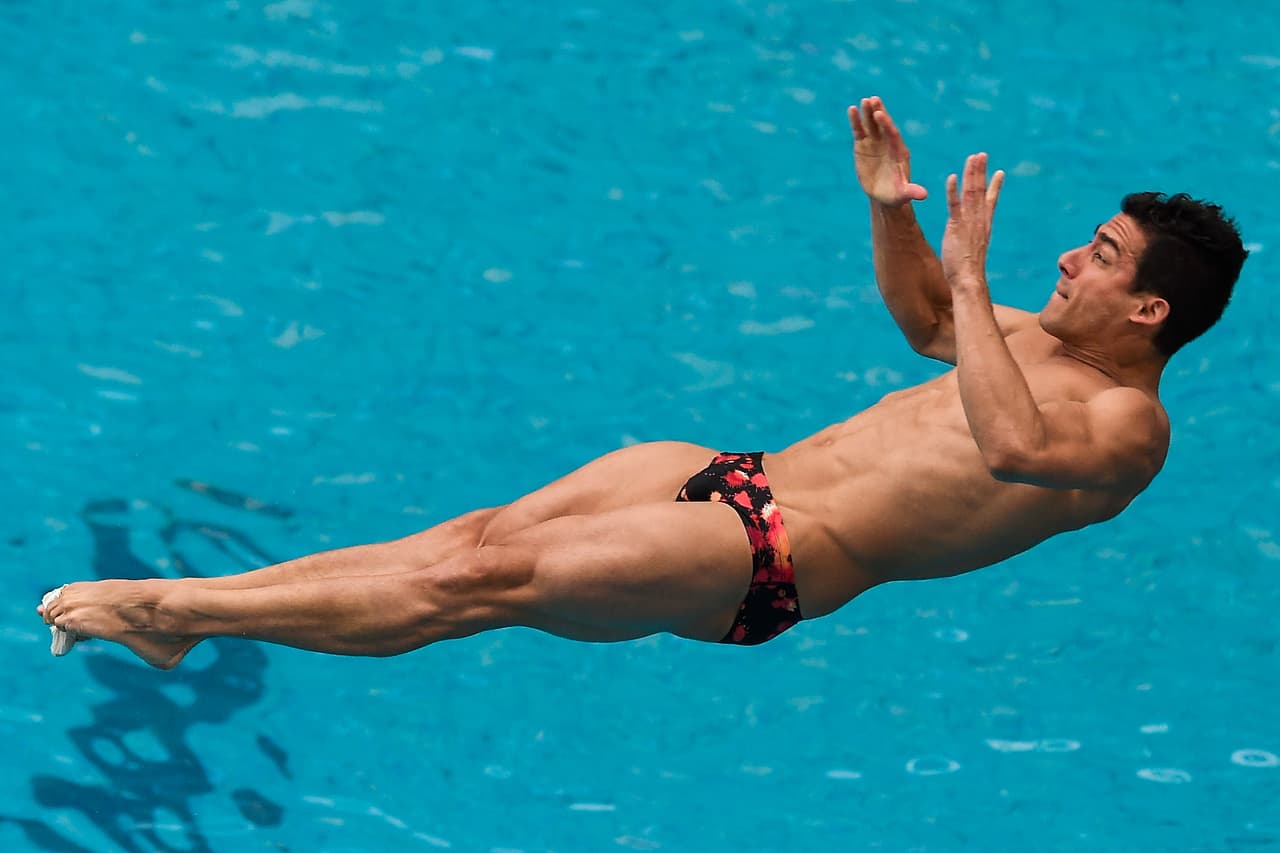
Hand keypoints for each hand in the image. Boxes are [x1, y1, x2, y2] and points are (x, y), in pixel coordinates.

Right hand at [848, 97, 927, 206]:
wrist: (883, 194)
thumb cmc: (896, 194)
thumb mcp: (903, 194)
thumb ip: (912, 192)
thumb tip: (924, 195)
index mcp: (899, 151)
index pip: (892, 134)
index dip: (886, 123)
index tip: (879, 114)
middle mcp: (888, 143)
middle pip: (883, 125)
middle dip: (879, 112)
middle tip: (873, 99)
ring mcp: (875, 142)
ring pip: (871, 124)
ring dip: (867, 112)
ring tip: (863, 101)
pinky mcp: (863, 145)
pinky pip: (859, 131)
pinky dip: (855, 121)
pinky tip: (852, 110)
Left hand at [941, 152, 1003, 287]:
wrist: (969, 280)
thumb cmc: (969, 271)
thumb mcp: (973, 250)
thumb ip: (974, 241)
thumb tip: (973, 242)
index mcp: (984, 226)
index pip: (991, 201)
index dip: (995, 186)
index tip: (1000, 171)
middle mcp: (979, 221)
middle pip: (981, 192)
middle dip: (981, 172)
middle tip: (982, 155)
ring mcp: (968, 223)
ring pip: (971, 193)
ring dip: (971, 174)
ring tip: (973, 158)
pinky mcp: (956, 228)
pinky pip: (954, 206)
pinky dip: (953, 191)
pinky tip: (952, 177)